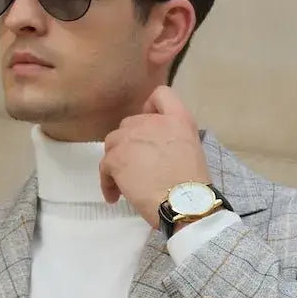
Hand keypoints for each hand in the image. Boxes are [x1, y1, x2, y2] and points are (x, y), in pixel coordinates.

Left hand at [100, 86, 208, 227]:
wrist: (184, 203)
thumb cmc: (192, 186)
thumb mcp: (191, 149)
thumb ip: (173, 138)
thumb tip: (157, 149)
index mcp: (177, 119)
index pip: (160, 94)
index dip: (150, 108)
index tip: (149, 127)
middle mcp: (152, 122)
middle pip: (129, 124)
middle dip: (130, 144)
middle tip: (136, 166)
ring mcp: (131, 138)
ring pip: (112, 143)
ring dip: (116, 161)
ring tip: (124, 183)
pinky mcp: (116, 157)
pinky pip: (104, 166)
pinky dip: (108, 182)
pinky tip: (116, 196)